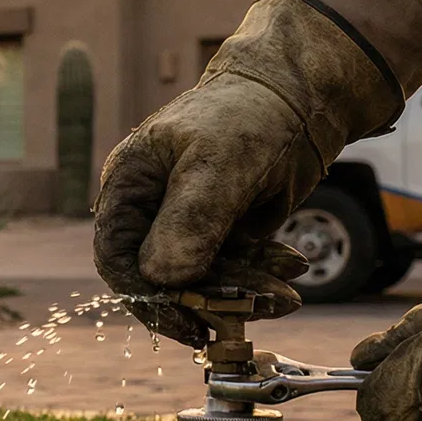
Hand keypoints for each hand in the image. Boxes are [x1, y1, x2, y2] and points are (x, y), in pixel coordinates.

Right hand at [93, 0, 397, 297]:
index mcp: (130, 184)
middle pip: (163, 279)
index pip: (118, 259)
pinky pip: (232, 272)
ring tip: (288, 292)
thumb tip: (162, 279)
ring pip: (202, 282)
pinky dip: (260, 277)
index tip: (189, 324)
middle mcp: (151, 209)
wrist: (303, 96)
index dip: (148, 299)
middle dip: (212, 299)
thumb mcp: (218, 164)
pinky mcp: (222, 233)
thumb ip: (188, 220)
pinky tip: (291, 267)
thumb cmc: (250, 114)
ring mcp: (187, 223)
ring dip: (244, 292)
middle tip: (261, 307)